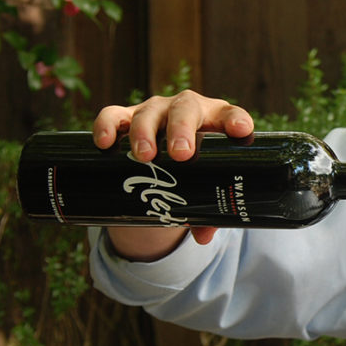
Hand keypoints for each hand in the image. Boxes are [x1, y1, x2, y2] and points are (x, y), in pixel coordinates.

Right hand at [92, 90, 253, 252]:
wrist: (167, 154)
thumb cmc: (197, 167)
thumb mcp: (206, 183)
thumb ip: (209, 209)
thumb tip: (203, 237)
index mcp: (217, 121)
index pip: (231, 115)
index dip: (236, 121)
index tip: (241, 131)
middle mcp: (188, 109)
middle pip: (186, 109)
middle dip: (183, 130)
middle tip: (181, 155)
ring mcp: (157, 110)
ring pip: (150, 112)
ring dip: (146, 132)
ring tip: (144, 157)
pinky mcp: (128, 116)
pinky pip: (114, 115)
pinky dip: (107, 125)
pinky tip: (105, 142)